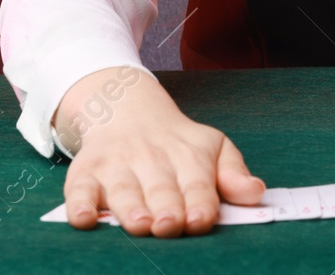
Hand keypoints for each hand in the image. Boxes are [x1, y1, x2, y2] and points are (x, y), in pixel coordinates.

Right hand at [54, 66, 264, 236]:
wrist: (126, 109)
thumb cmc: (177, 143)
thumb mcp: (212, 147)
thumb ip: (233, 173)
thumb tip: (256, 192)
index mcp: (188, 156)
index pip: (197, 182)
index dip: (199, 202)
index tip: (201, 220)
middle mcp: (151, 160)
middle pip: (160, 188)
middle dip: (165, 208)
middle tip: (168, 226)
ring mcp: (117, 165)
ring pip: (123, 190)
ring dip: (130, 208)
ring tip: (139, 224)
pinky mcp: (85, 172)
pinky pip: (78, 189)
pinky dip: (79, 204)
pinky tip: (84, 218)